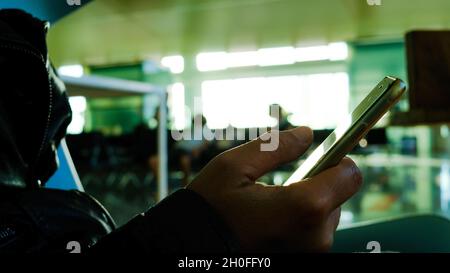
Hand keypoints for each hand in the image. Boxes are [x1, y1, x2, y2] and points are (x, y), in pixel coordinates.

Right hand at [187, 127, 362, 251]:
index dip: (340, 159)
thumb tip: (306, 134)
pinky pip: (312, 233)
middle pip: (337, 196)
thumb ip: (275, 146)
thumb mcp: (234, 167)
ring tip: (272, 204)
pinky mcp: (302, 261)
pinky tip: (273, 219)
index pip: (350, 176)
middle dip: (316, 184)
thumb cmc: (209, 210)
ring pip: (325, 215)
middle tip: (284, 182)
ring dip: (306, 204)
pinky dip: (299, 221)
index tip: (326, 153)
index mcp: (303, 207)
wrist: (191, 250)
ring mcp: (310, 254)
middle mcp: (315, 236)